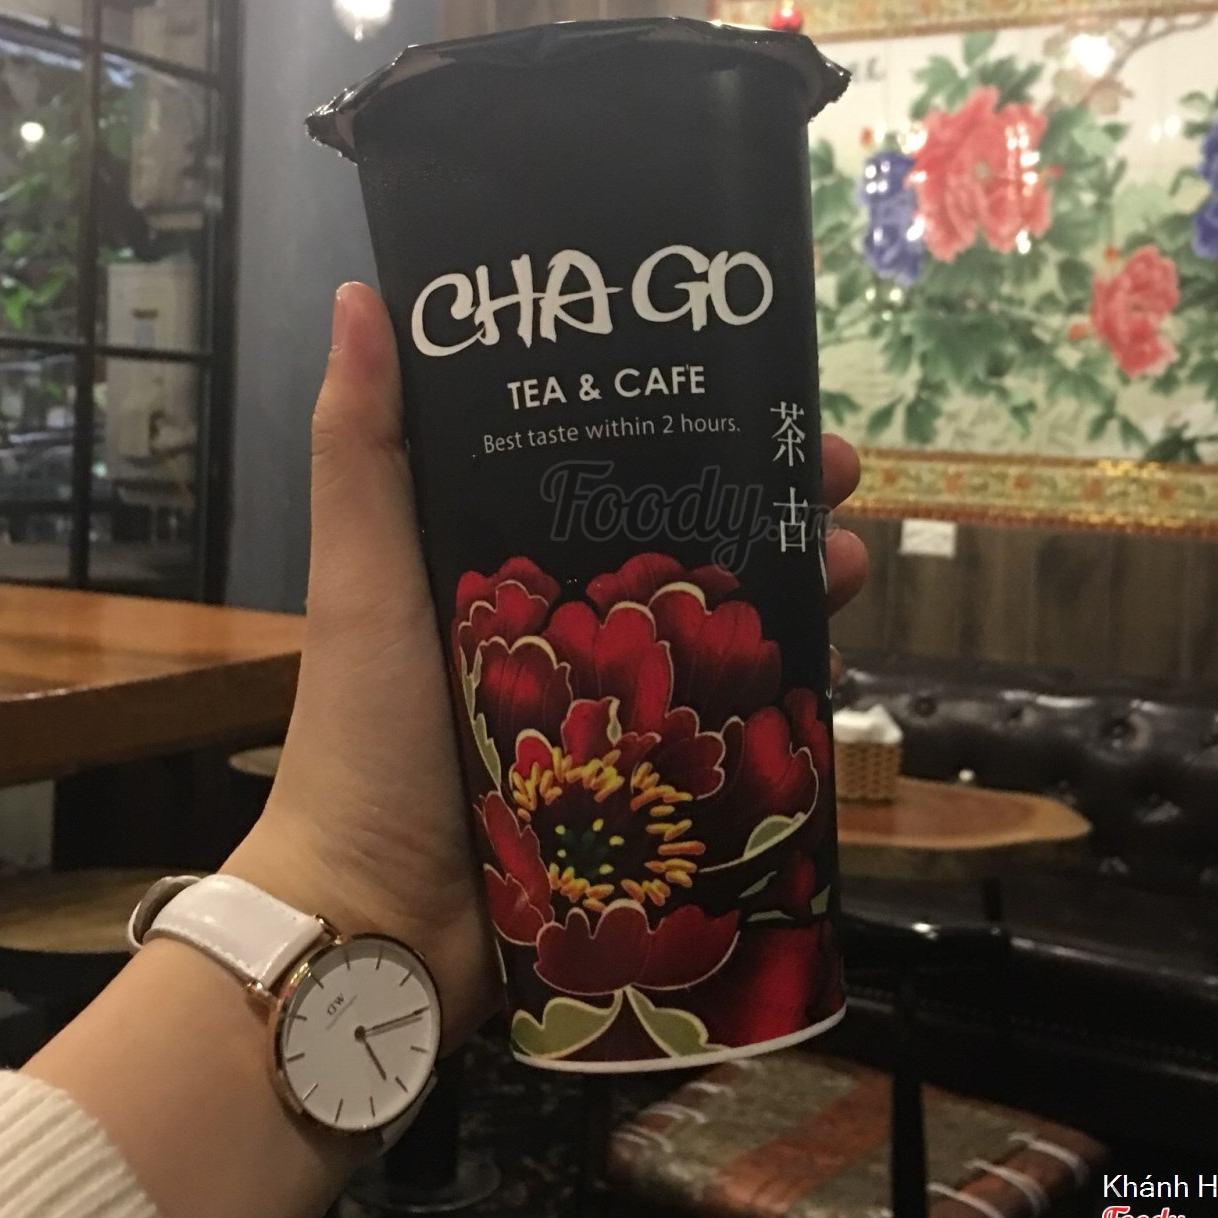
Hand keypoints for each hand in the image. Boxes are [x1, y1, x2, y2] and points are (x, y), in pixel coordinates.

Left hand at [226, 282, 868, 1051]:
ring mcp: (614, 709)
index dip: (679, 421)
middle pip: (685, 541)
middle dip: (765, 497)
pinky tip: (835, 659)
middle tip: (833, 473)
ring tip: (854, 560)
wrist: (378, 920)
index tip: (744, 379)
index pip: (609, 469)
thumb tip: (363, 297)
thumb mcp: (365, 578)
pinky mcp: (648, 785)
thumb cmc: (368, 734)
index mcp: (507, 566)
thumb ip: (363, 449)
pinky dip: (787, 686)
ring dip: (797, 584)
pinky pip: (732, 723)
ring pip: (725, 627)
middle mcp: (568, 628)